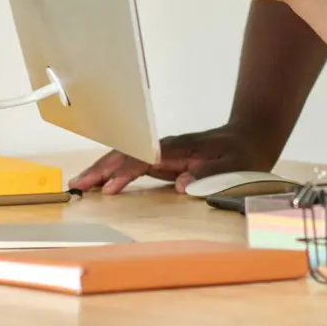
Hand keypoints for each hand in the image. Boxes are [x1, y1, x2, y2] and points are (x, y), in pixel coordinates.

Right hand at [69, 123, 279, 195]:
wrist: (250, 136)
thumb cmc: (242, 153)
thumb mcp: (232, 165)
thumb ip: (208, 173)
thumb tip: (181, 184)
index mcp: (178, 148)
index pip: (142, 159)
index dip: (123, 173)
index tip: (106, 188)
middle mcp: (165, 148)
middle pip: (126, 156)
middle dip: (100, 170)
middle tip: (76, 186)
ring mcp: (162, 153)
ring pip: (125, 159)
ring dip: (102, 171)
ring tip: (78, 185)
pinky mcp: (163, 161)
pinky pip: (133, 165)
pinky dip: (114, 173)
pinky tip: (102, 185)